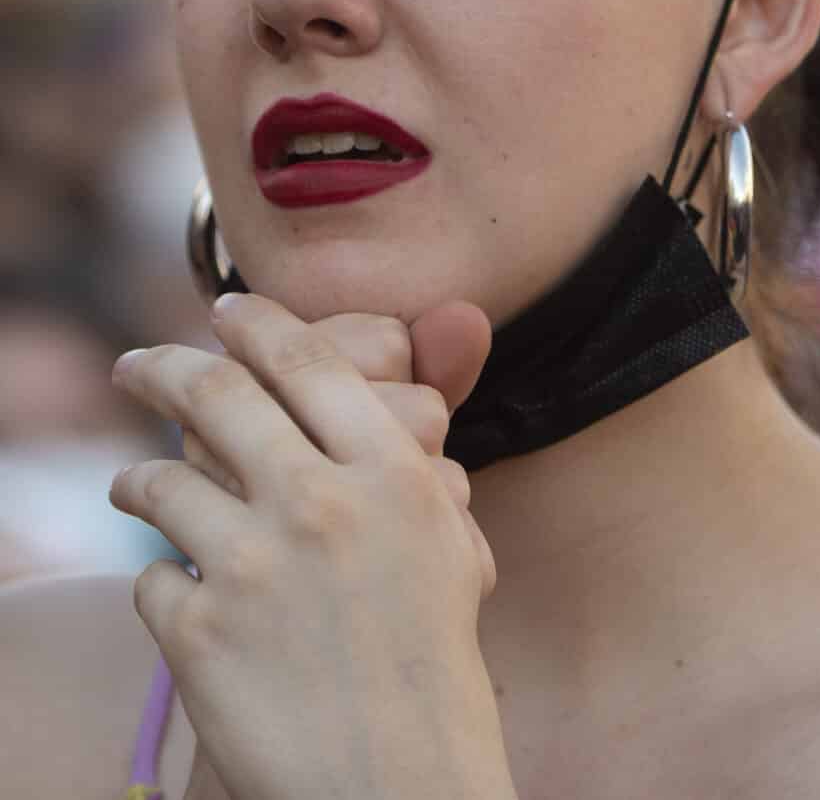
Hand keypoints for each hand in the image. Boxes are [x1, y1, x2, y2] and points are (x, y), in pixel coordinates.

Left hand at [109, 295, 516, 799]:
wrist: (398, 789)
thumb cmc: (431, 662)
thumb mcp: (449, 538)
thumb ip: (427, 444)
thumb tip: (445, 337)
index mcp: (389, 473)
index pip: (306, 360)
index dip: (256, 322)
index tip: (225, 310)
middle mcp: (320, 503)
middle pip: (217, 394)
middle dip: (161, 367)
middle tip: (134, 364)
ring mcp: (254, 566)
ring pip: (162, 480)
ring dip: (135, 476)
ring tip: (127, 481)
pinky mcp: (200, 634)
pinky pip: (151, 577)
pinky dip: (158, 579)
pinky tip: (173, 591)